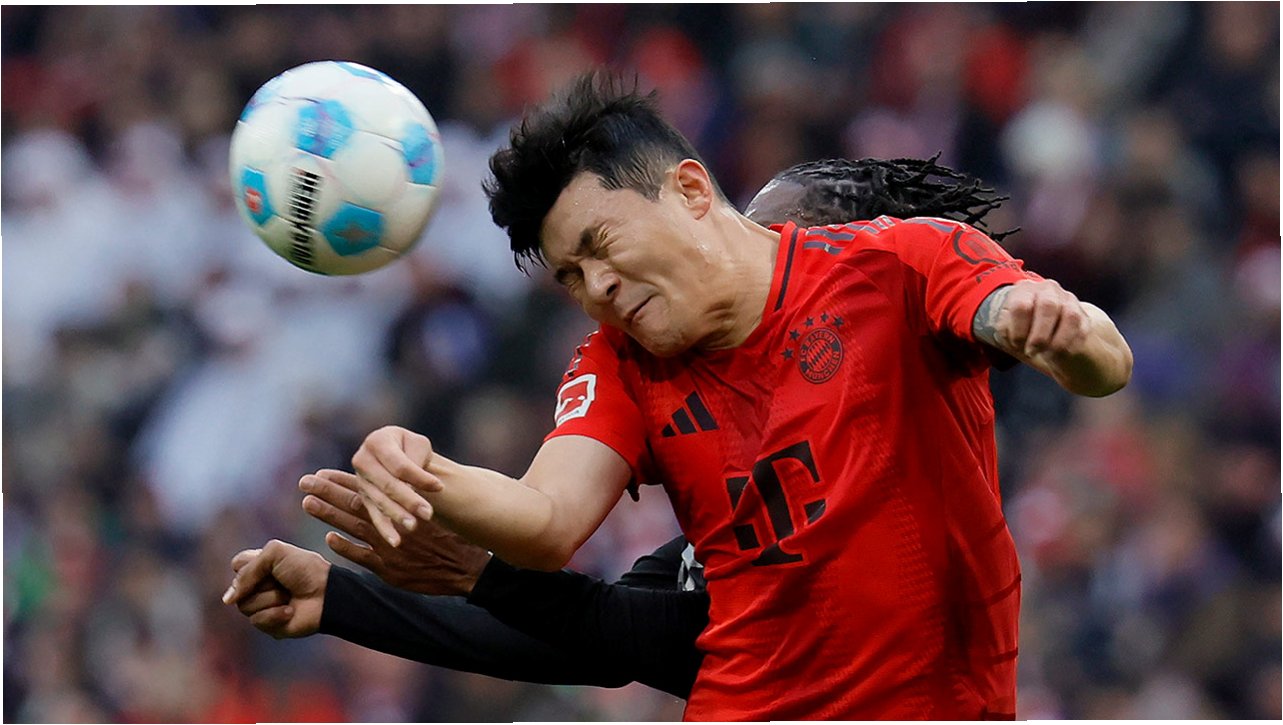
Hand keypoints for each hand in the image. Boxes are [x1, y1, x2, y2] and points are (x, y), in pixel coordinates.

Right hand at [222, 540, 329, 638]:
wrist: (327, 593)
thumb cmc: (305, 570)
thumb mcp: (275, 554)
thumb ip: (246, 571)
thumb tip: (227, 600)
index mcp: (260, 566)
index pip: (236, 565)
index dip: (250, 565)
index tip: (270, 564)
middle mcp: (258, 586)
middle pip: (237, 588)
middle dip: (262, 583)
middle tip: (283, 581)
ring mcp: (262, 606)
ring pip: (245, 606)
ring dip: (270, 599)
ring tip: (288, 596)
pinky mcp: (269, 624)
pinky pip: (257, 621)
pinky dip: (275, 614)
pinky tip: (290, 611)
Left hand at [300, 469, 491, 595]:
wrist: (466, 568)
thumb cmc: (452, 540)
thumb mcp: (433, 514)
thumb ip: (411, 504)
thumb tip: (396, 487)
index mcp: (401, 508)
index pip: (366, 491)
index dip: (343, 481)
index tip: (321, 473)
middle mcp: (392, 525)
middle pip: (353, 504)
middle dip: (328, 492)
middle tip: (304, 482)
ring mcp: (388, 547)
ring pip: (353, 526)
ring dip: (329, 515)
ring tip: (307, 503)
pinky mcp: (390, 569)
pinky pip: (362, 557)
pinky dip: (346, 548)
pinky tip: (330, 538)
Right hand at [350, 425, 443, 546]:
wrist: (398, 454)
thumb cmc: (412, 448)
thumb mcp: (418, 445)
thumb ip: (417, 461)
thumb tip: (416, 485)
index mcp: (377, 441)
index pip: (399, 464)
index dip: (419, 477)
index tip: (439, 487)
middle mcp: (363, 460)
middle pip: (388, 484)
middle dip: (408, 500)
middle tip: (428, 514)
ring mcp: (361, 481)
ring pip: (380, 501)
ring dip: (397, 515)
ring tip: (414, 526)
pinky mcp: (364, 499)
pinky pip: (374, 515)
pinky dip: (385, 529)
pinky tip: (396, 542)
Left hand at [976, 279, 1130, 396]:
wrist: (1045, 330)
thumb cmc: (1021, 328)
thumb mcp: (1007, 328)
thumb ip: (1005, 330)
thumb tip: (1009, 335)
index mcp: (1024, 288)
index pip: (1021, 305)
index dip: (1018, 329)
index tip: (1016, 345)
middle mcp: (1048, 289)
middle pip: (1048, 306)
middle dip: (1039, 335)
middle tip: (1031, 352)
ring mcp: (1068, 299)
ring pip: (1069, 316)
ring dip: (1056, 341)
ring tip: (1046, 354)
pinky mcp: (1083, 315)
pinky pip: (1081, 330)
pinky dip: (1069, 345)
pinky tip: (1058, 354)